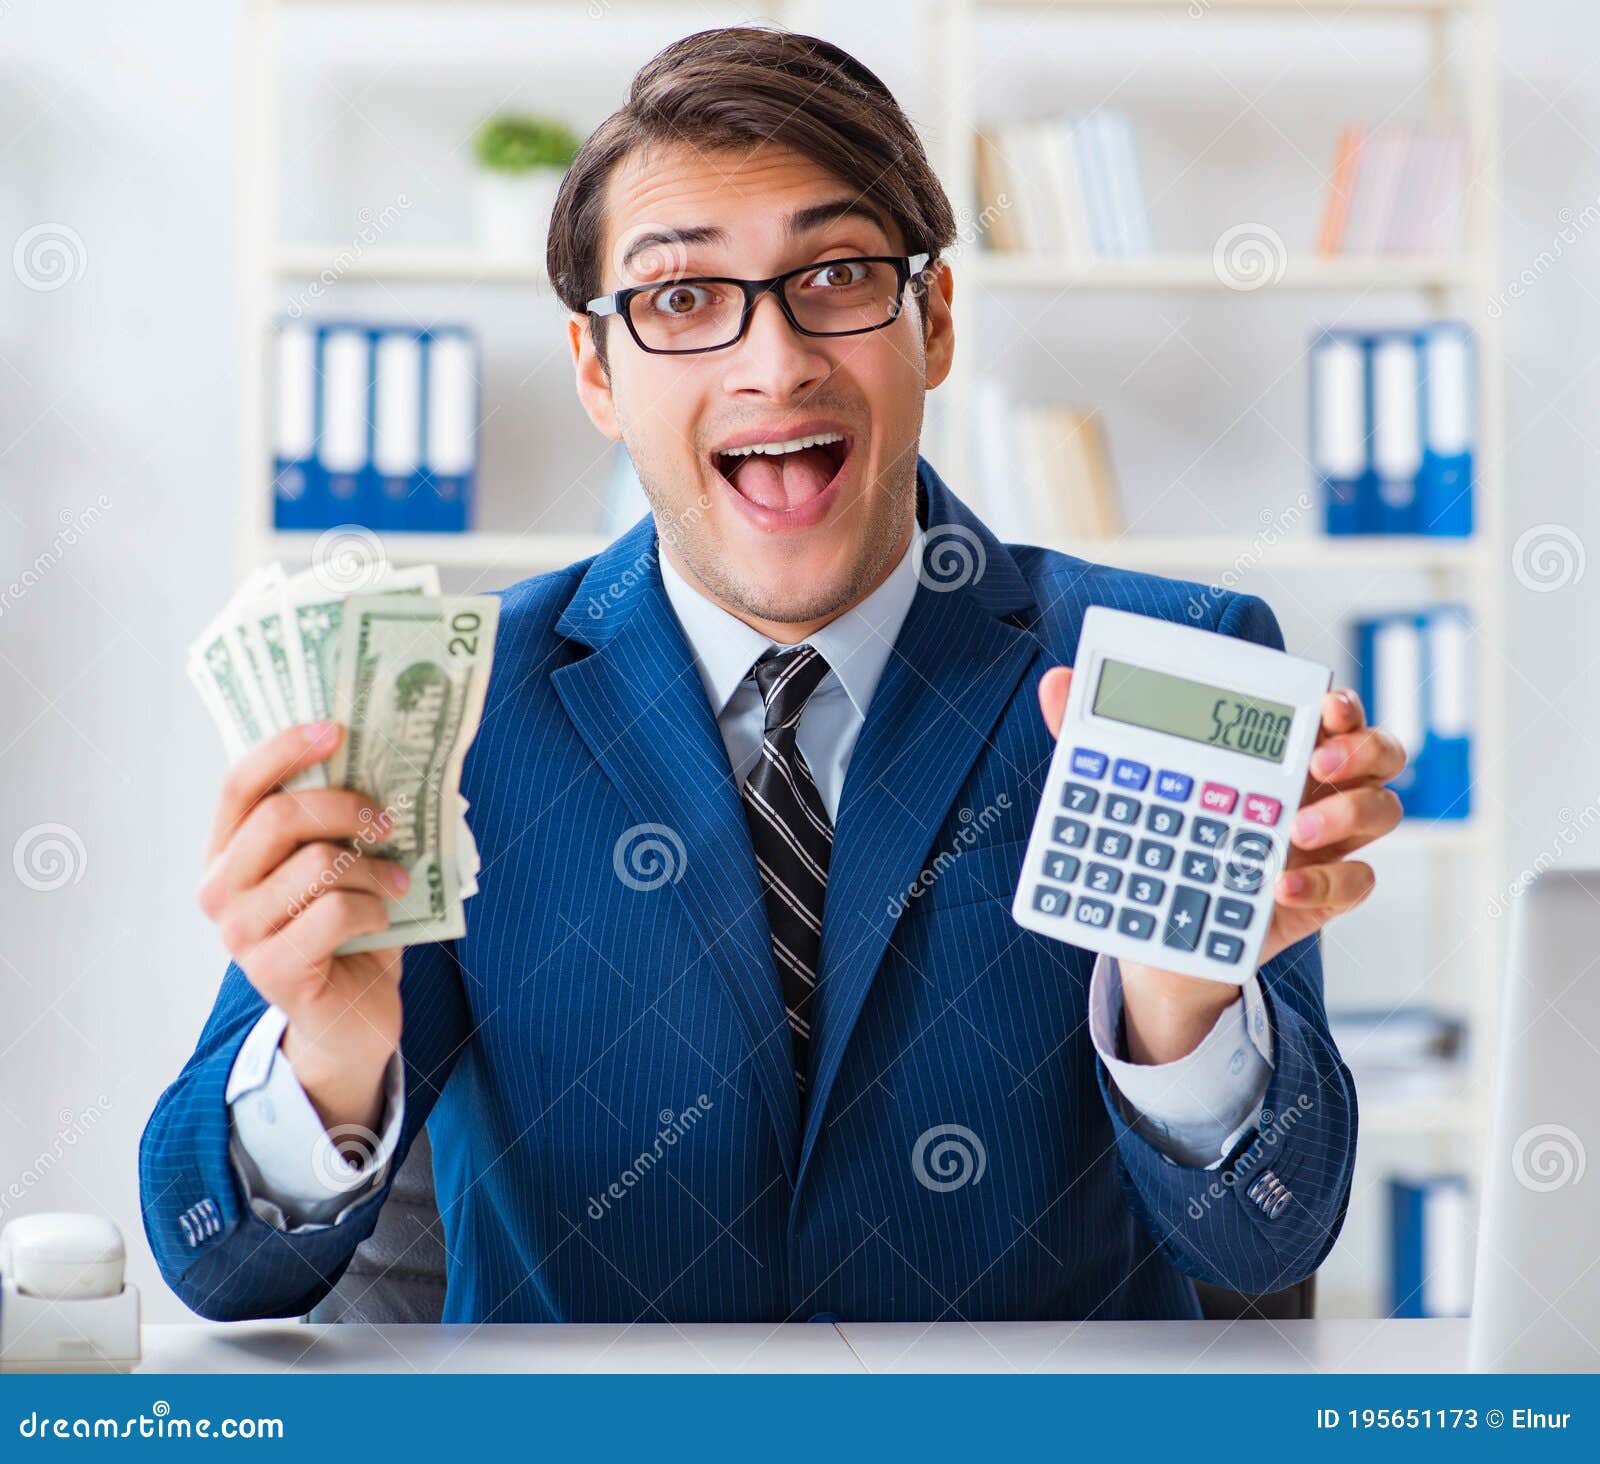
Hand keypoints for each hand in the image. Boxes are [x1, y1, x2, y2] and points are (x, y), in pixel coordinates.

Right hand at [196, 721, 408, 1134]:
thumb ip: (338, 820)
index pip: (240, 784)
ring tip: (395, 883)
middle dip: (347, 808)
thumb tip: (381, 755)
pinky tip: (383, 919)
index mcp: (229, 852)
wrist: (352, 1019)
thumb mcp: (340, 865)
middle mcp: (220, 890)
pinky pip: (335, 912)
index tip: (337, 730)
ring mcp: (239, 934)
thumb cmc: (348, 931)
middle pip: (280, 817)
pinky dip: (375, 908)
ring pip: (317, 865)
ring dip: (373, 868)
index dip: (285, 749)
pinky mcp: (273, 971)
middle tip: (389, 822)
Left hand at [1037, 669, 1404, 1063]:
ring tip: (1296, 828)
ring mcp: (1326, 843)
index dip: (1342, 704)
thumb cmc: (1158, 840)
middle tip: (1320, 759)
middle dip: (1361, 746)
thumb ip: (1098, 737)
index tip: (1325, 703)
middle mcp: (1317, 789)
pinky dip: (1324, 883)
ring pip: (1383, 811)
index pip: (1333, 714)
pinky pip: (1355, 883)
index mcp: (1279, 752)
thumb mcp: (1127, 788)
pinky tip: (1278, 886)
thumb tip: (1055, 683)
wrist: (1160, 932)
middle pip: (1380, 753)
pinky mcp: (1322, 895)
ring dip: (1350, 811)